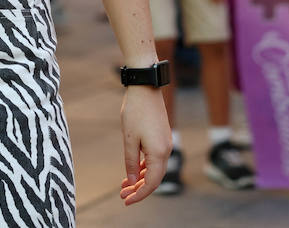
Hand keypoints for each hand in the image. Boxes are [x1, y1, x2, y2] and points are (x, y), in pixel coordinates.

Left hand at [118, 85, 171, 204]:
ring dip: (140, 178)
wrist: (146, 87)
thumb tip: (131, 181)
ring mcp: (165, 143)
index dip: (139, 194)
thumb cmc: (135, 112)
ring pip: (155, 169)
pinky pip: (155, 159)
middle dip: (138, 188)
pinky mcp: (162, 137)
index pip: (151, 183)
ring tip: (125, 184)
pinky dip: (144, 167)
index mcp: (159, 153)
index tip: (126, 201)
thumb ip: (130, 162)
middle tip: (122, 195)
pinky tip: (133, 170)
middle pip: (154, 178)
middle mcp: (166, 150)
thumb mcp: (129, 139)